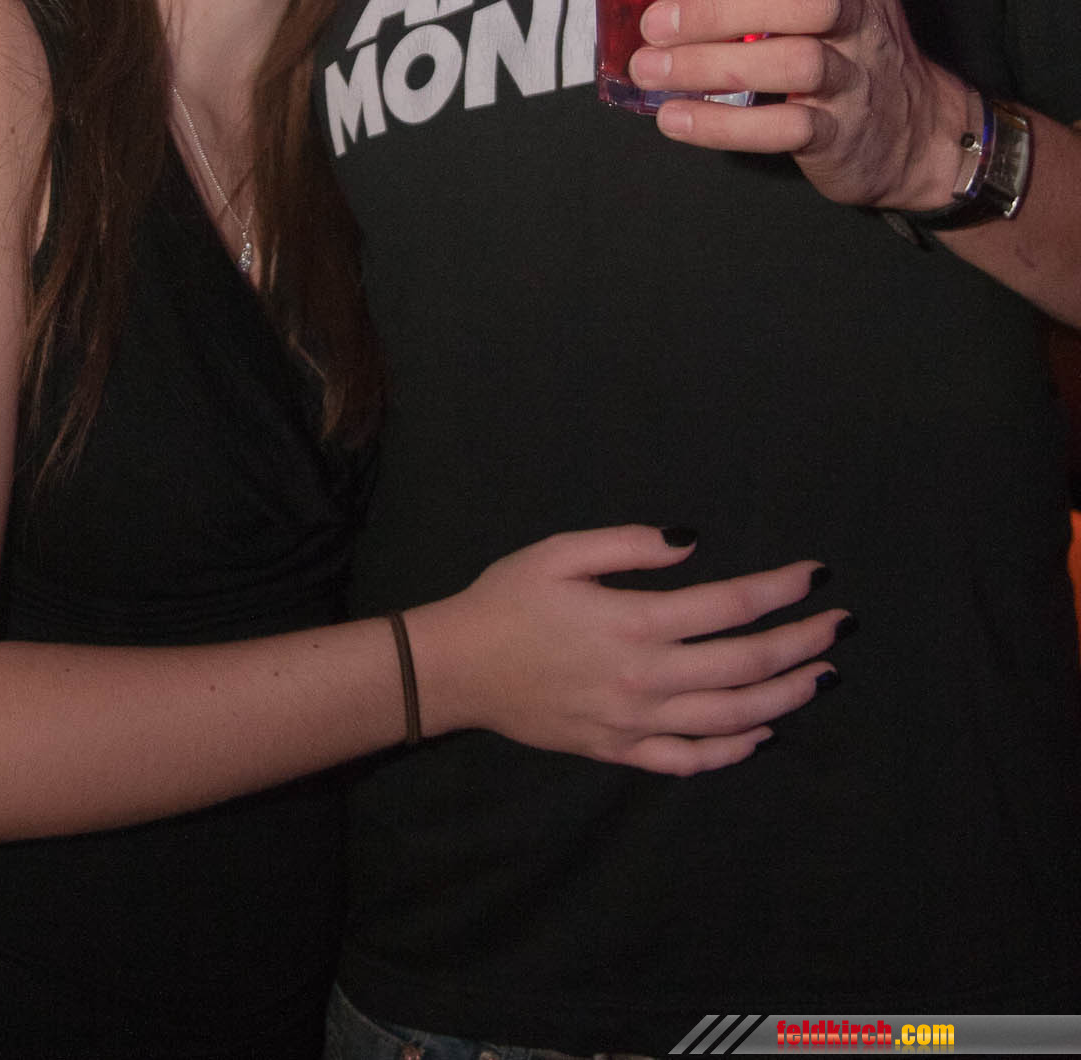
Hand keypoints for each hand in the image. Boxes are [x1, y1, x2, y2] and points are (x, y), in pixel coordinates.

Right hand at [408, 527, 844, 775]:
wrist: (460, 669)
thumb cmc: (509, 600)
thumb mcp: (561, 552)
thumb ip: (629, 545)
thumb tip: (692, 542)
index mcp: (634, 623)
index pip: (729, 606)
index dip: (779, 590)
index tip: (816, 574)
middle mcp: (646, 678)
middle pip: (745, 665)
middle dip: (801, 643)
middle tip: (841, 626)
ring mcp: (637, 723)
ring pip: (731, 717)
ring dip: (785, 697)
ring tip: (821, 676)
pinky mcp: (622, 751)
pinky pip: (690, 759)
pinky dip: (733, 749)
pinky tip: (762, 732)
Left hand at [629, 0, 968, 208]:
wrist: (912, 129)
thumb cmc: (842, 40)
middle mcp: (862, 11)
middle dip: (721, 9)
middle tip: (655, 24)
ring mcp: (857, 74)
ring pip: (796, 63)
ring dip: (710, 66)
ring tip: (649, 69)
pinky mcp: (842, 132)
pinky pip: (784, 129)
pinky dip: (723, 125)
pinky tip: (675, 118)